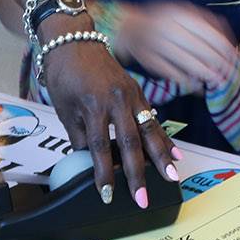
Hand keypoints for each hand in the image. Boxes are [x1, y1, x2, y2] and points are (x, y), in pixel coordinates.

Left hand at [41, 32, 179, 208]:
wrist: (73, 40)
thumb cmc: (65, 74)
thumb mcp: (65, 109)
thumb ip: (81, 137)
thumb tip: (91, 163)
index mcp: (93, 105)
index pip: (100, 147)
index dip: (103, 174)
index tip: (107, 194)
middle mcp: (116, 100)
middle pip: (130, 143)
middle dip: (138, 174)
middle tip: (143, 198)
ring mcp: (131, 94)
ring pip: (149, 130)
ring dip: (161, 157)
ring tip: (172, 177)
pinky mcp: (138, 92)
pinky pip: (152, 119)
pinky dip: (163, 138)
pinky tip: (175, 153)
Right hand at [115, 1, 238, 92]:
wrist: (128, 27)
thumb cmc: (163, 20)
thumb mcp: (185, 12)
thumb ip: (207, 23)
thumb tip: (229, 44)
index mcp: (179, 14)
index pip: (209, 33)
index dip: (224, 49)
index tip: (234, 58)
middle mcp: (167, 28)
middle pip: (199, 49)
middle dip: (217, 64)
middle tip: (228, 74)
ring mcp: (156, 44)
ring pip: (186, 63)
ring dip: (205, 74)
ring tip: (217, 81)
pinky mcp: (149, 60)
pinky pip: (172, 74)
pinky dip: (187, 81)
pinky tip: (198, 86)